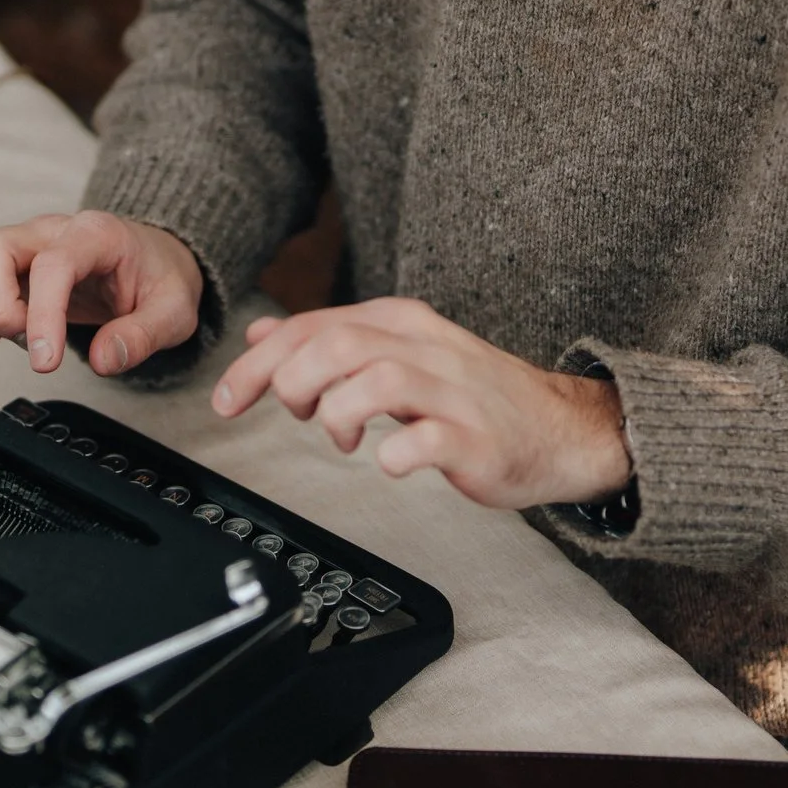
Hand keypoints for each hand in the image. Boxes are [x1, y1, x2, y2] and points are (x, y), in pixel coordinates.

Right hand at [0, 211, 203, 375]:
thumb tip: (103, 359)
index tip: (45, 361)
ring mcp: (20, 239)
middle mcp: (49, 229)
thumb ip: (143, 335)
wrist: (150, 258)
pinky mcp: (0, 257)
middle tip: (26, 342)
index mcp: (95, 234)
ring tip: (15, 335)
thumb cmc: (158, 278)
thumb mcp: (175, 311)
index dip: (41, 316)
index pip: (52, 265)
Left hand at [211, 298, 630, 509]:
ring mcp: (453, 394)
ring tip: (340, 438)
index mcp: (401, 324)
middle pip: (337, 346)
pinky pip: (426, 441)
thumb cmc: (473, 399)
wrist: (560, 429)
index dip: (258, 363)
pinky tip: (386, 463)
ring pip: (378, 380)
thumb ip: (330, 341)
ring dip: (338, 413)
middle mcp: (426, 349)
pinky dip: (394, 454)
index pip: (314, 327)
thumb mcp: (397, 354)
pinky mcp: (475, 440)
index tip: (227, 399)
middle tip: (292, 415)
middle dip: (291, 383)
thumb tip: (263, 335)